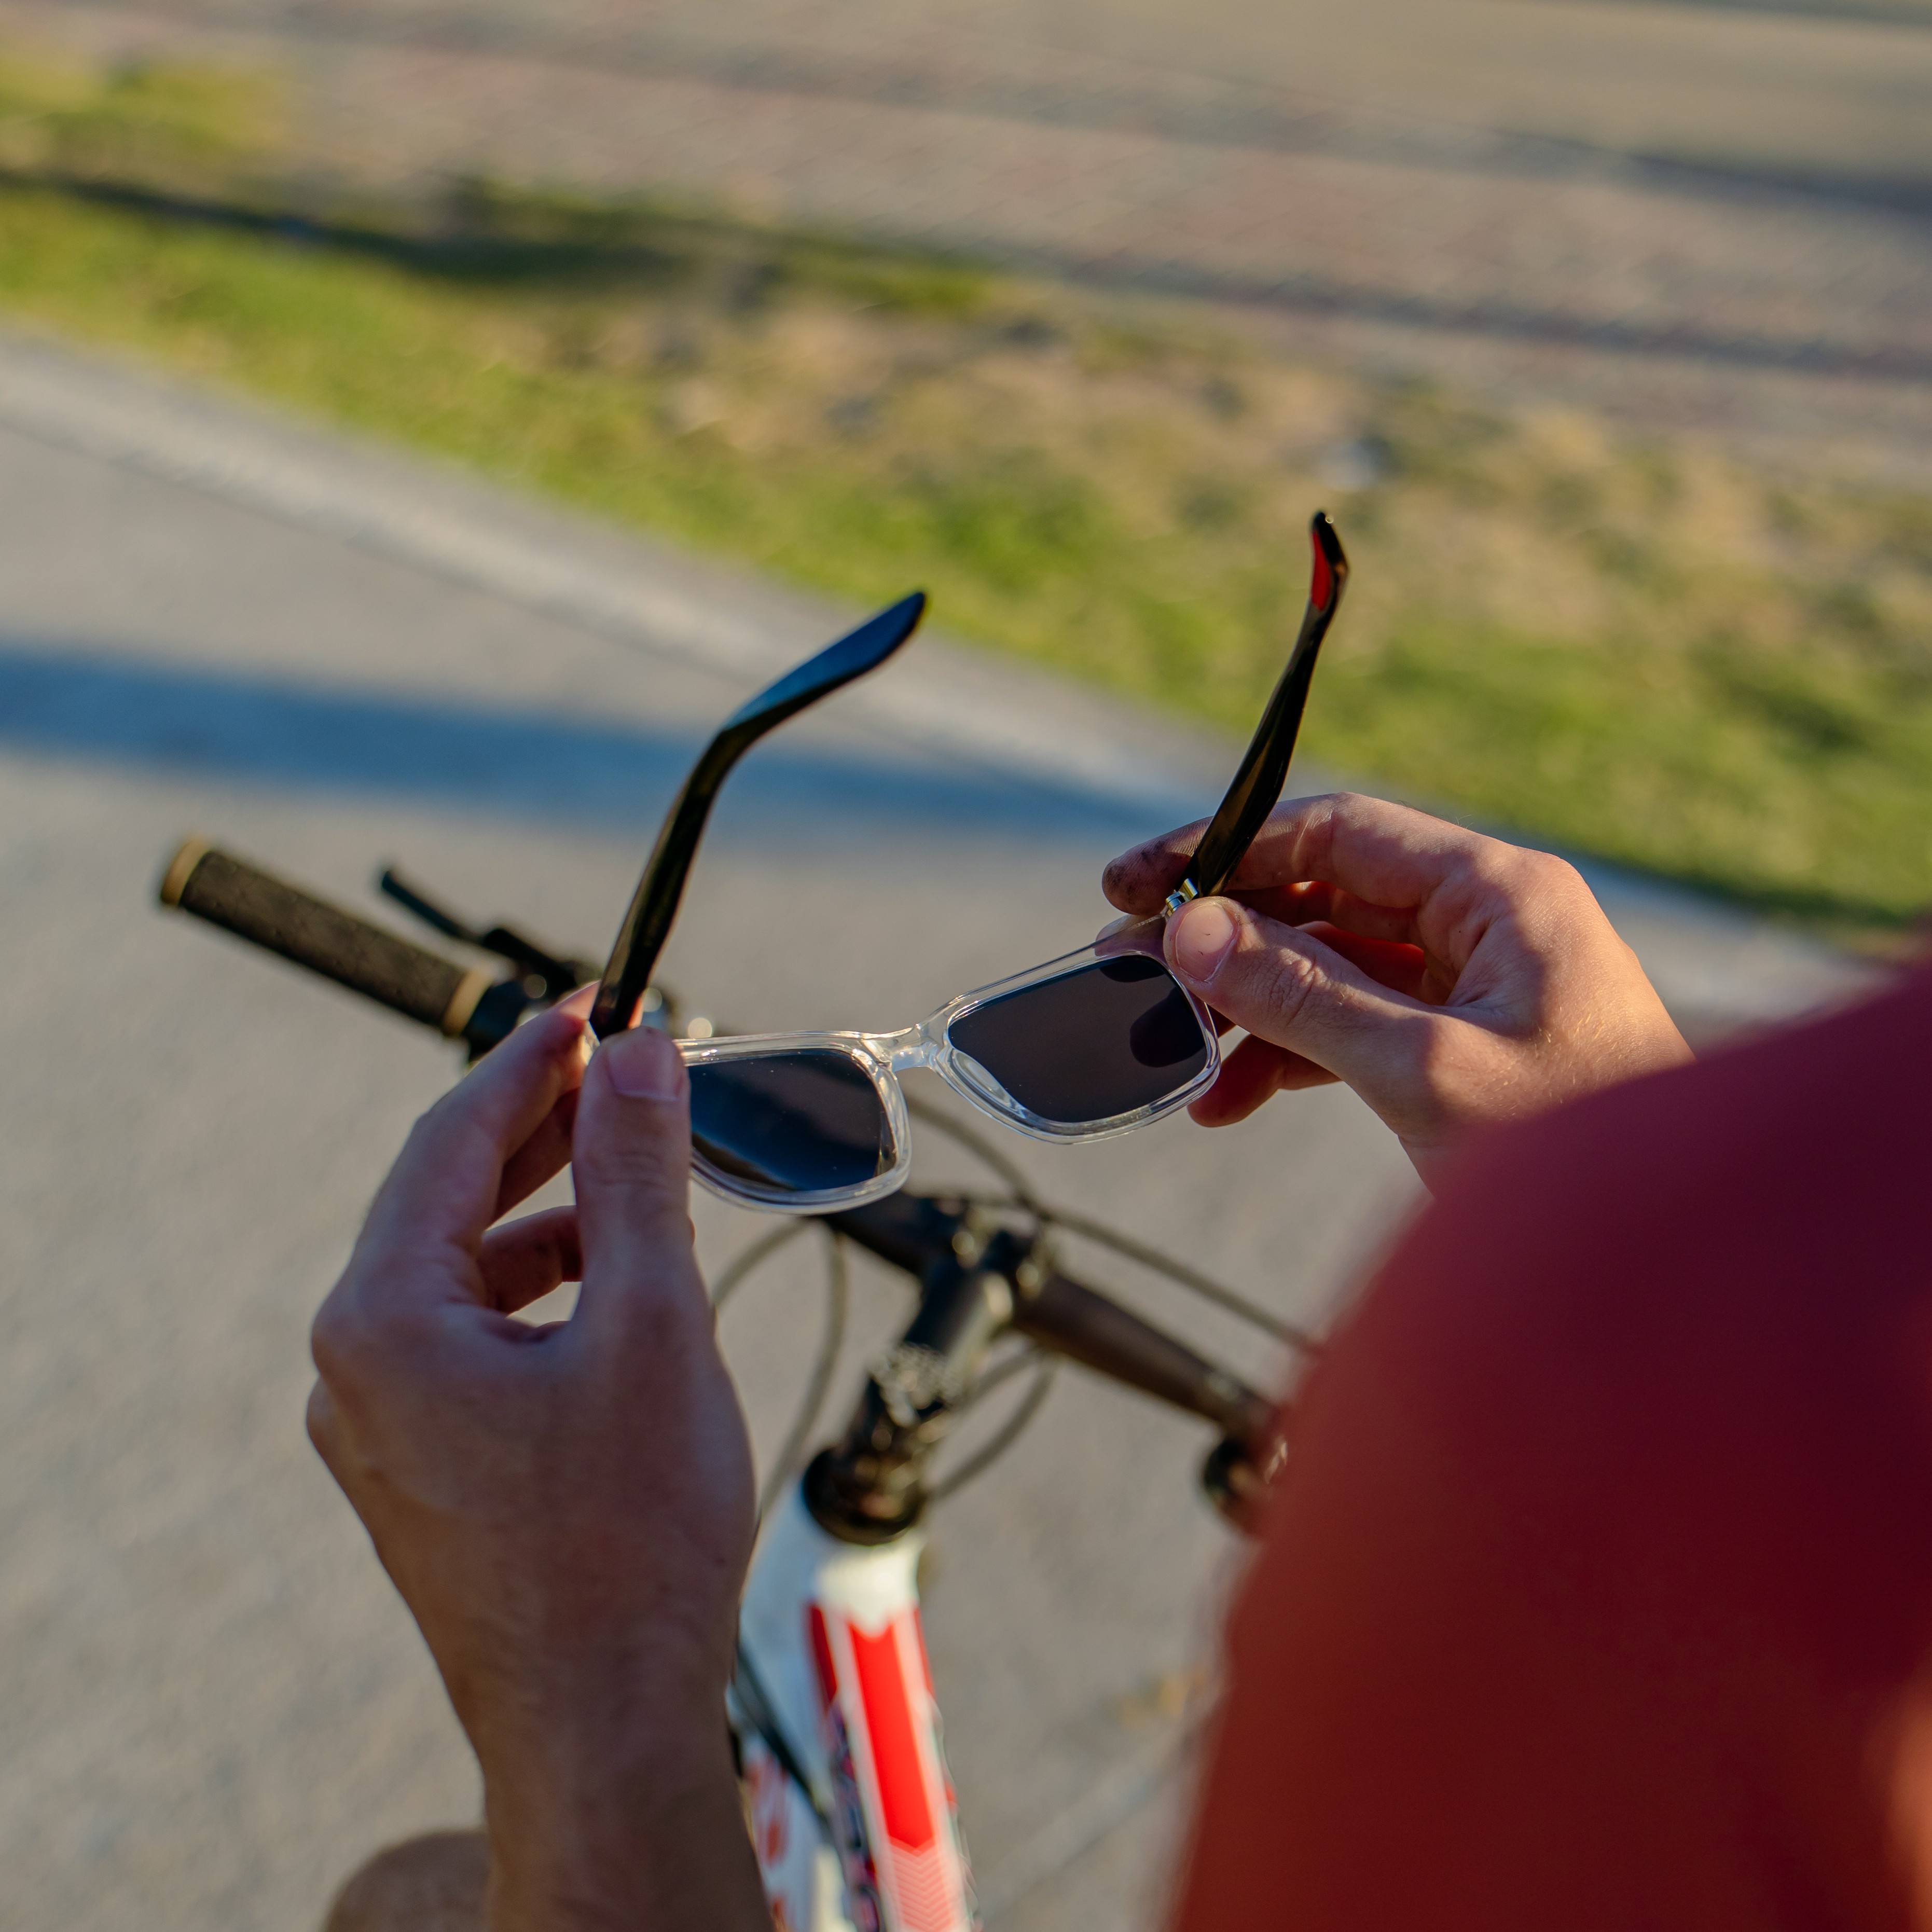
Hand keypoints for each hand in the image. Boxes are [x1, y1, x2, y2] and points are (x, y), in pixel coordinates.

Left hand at [306, 993, 766, 1931]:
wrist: (603, 1721)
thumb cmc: (629, 1538)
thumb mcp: (649, 1321)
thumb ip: (637, 1174)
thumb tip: (637, 1057)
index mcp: (381, 1322)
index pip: (447, 1142)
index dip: (528, 1062)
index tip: (592, 1007)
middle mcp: (357, 1368)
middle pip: (447, 1201)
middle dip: (542, 1129)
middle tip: (624, 1068)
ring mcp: (384, 1427)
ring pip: (465, 1272)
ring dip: (549, 1212)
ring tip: (637, 1174)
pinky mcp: (424, 1468)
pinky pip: (474, 1338)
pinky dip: (542, 1291)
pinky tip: (612, 1286)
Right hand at [1105, 793, 1691, 1186]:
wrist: (1672, 1262)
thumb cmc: (1579, 1157)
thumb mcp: (1421, 1071)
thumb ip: (1301, 996)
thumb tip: (1193, 931)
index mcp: (1498, 894)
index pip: (1337, 834)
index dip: (1227, 852)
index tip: (1137, 886)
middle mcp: (1487, 922)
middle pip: (1325, 897)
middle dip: (1224, 934)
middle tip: (1125, 964)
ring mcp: (1476, 985)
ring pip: (1332, 965)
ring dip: (1246, 1004)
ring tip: (1163, 1043)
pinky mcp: (1464, 1045)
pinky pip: (1357, 1025)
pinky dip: (1290, 1055)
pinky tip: (1226, 1098)